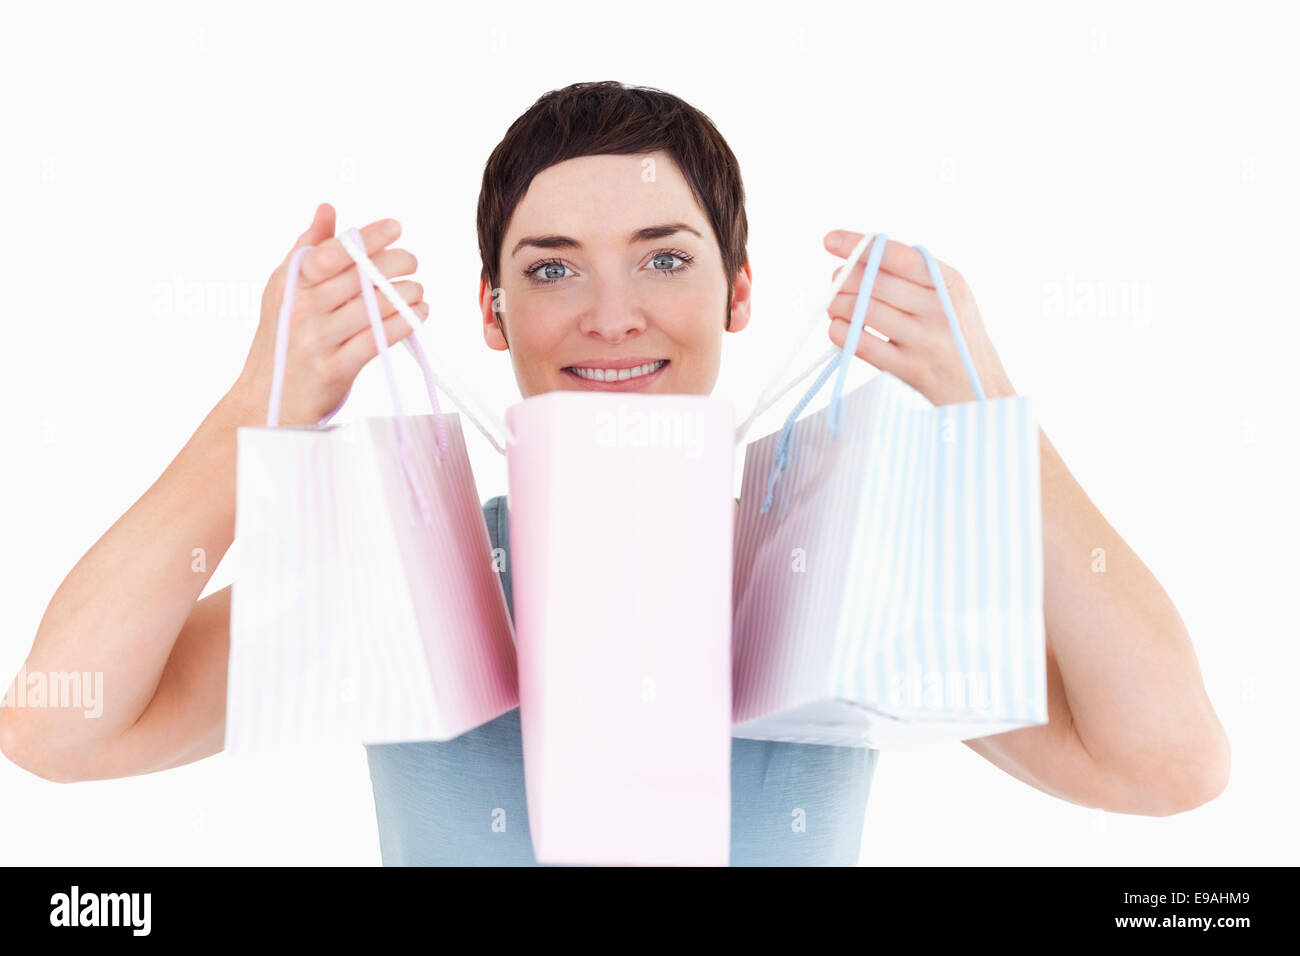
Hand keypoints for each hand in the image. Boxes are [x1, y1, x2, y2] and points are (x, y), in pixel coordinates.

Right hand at [227, 203, 429, 425]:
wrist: (267, 398)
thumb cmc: (280, 339)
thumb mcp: (283, 289)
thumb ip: (308, 249)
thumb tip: (327, 209)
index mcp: (291, 284)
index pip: (333, 252)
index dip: (367, 237)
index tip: (395, 227)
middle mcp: (302, 308)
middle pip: (358, 277)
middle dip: (395, 264)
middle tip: (412, 262)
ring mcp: (317, 339)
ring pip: (372, 308)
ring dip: (404, 295)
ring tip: (416, 291)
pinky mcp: (334, 368)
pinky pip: (376, 341)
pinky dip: (403, 325)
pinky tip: (417, 315)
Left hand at [824, 230, 1016, 405]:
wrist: (980, 389)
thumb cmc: (956, 336)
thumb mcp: (952, 297)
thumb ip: (917, 274)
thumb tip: (862, 253)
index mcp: (950, 284)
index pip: (897, 256)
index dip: (860, 246)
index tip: (831, 239)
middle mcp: (940, 309)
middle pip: (874, 282)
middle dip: (844, 278)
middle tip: (836, 281)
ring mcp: (925, 341)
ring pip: (863, 310)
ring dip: (837, 304)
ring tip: (835, 305)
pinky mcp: (909, 369)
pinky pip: (861, 343)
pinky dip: (840, 332)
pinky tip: (839, 328)